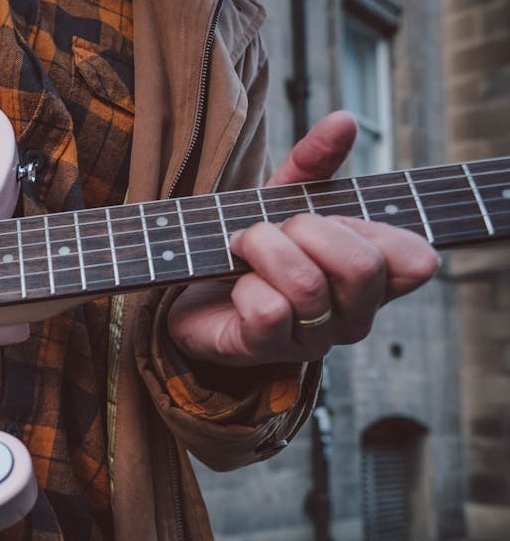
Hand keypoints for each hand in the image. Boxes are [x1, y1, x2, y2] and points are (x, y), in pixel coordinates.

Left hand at [167, 112, 439, 366]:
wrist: (191, 293)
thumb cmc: (250, 252)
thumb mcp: (282, 199)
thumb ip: (314, 163)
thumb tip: (343, 120)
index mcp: (373, 280)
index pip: (417, 261)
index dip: (369, 227)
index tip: (324, 218)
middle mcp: (354, 315)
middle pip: (362, 266)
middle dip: (306, 230)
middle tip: (272, 229)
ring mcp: (313, 339)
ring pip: (307, 286)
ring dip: (263, 250)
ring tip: (242, 246)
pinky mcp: (266, 351)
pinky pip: (268, 311)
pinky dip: (243, 286)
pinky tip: (234, 284)